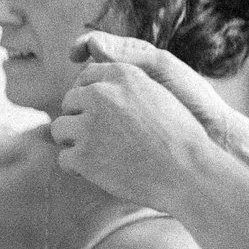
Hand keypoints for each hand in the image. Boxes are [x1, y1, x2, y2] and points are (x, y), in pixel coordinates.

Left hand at [52, 34, 221, 210]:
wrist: (189, 173)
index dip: (89, 98)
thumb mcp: (157, 96)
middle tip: (103, 139)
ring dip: (75, 143)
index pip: (86, 77)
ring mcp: (88, 125)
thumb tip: (90, 90)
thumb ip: (125, 89)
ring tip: (101, 155)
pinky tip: (100, 171)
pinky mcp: (82, 155)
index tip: (100, 114)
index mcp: (122, 76)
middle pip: (69, 102)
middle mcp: (100, 94)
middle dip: (80, 120)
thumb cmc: (180, 138)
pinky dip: (78, 168)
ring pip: (59, 129)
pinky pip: (64, 159)